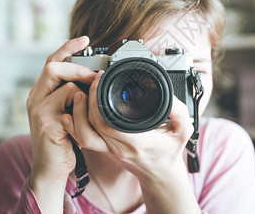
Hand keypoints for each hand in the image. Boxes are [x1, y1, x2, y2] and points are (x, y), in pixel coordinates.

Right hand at [26, 36, 95, 211]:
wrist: (52, 167)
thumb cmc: (63, 138)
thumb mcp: (67, 111)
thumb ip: (73, 94)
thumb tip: (94, 77)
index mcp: (41, 92)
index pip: (52, 62)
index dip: (67, 48)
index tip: (84, 39)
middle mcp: (35, 98)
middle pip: (53, 67)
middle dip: (78, 67)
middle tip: (95, 75)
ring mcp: (39, 111)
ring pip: (65, 85)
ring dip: (83, 91)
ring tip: (91, 103)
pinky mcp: (47, 124)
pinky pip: (70, 105)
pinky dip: (82, 107)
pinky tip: (83, 118)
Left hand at [62, 70, 193, 181]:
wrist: (161, 176)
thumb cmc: (170, 153)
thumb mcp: (183, 131)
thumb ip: (180, 113)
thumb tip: (171, 98)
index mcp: (137, 141)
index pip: (108, 122)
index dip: (98, 100)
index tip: (102, 79)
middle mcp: (119, 147)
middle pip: (91, 125)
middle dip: (87, 99)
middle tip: (92, 80)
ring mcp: (109, 150)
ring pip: (83, 133)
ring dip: (77, 113)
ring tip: (80, 93)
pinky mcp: (104, 150)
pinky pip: (83, 139)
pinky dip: (74, 126)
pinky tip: (71, 112)